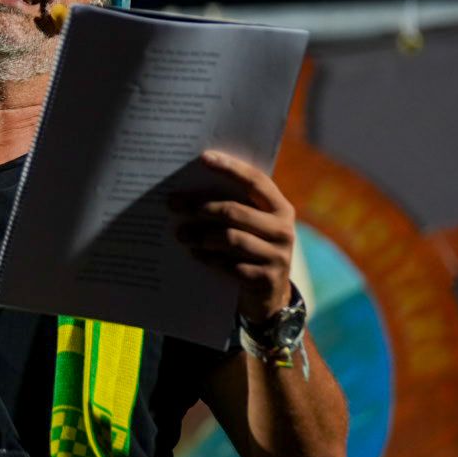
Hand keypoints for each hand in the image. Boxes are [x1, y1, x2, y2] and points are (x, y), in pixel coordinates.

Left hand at [171, 150, 295, 323]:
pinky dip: (208, 258)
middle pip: (235, 211)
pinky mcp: (265, 280)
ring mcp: (277, 257)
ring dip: (200, 235)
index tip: (203, 158)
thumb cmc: (251, 252)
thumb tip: (189, 189)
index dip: (231, 168)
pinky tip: (194, 254)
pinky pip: (230, 265)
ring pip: (230, 239)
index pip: (256, 181)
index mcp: (281, 209)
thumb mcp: (250, 228)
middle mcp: (284, 230)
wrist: (268, 298)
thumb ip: (234, 208)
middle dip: (200, 206)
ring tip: (179, 234)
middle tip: (172, 204)